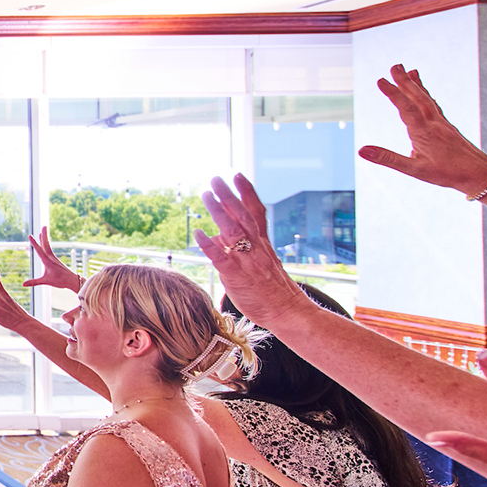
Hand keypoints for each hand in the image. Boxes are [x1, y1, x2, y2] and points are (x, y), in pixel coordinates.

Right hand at [24, 227, 82, 293]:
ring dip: (45, 239)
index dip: (34, 243)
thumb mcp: (46, 281)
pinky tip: (46, 245)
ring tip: (42, 233)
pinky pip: (50, 250)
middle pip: (46, 244)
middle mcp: (51, 258)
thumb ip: (34, 282)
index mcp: (48, 261)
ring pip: (48, 246)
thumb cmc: (60, 281)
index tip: (30, 235)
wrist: (72, 280)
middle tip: (44, 226)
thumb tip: (22, 284)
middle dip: (44, 235)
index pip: (39, 250)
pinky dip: (47, 245)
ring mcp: (54, 258)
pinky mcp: (56, 260)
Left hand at [195, 175, 311, 330]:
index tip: (238, 175)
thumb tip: (215, 235)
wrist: (288, 311)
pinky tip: (198, 233)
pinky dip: (209, 244)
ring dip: (219, 212)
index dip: (247, 193)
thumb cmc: (270, 289)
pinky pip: (221, 257)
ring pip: (233, 231)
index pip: (256, 212)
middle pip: (243, 216)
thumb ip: (238, 247)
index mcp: (262, 243)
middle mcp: (256, 247)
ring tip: (207, 194)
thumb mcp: (257, 263)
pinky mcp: (237, 275)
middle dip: (229, 195)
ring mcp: (247, 260)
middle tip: (216, 178)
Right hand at [359, 65, 486, 195]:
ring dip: (417, 85)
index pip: (405, 107)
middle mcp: (434, 122)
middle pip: (417, 97)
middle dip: (405, 81)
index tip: (381, 80)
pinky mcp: (448, 127)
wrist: (479, 174)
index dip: (392, 93)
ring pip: (427, 99)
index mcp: (424, 131)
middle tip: (395, 66)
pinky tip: (426, 94)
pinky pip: (435, 105)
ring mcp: (442, 123)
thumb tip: (361, 150)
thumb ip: (387, 158)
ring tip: (410, 71)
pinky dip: (427, 95)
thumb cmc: (447, 173)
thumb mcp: (414, 169)